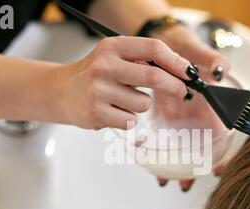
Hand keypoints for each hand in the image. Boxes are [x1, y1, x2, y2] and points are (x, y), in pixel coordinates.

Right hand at [49, 36, 190, 129]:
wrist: (60, 91)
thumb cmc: (93, 75)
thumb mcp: (113, 56)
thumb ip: (142, 60)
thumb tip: (181, 72)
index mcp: (112, 46)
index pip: (154, 49)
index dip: (177, 62)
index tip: (189, 73)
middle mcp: (105, 65)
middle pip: (154, 77)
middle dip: (176, 87)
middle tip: (183, 92)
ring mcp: (99, 90)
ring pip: (144, 103)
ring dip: (141, 105)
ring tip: (122, 100)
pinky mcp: (96, 112)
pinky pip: (131, 120)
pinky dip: (128, 119)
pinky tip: (112, 111)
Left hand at [151, 25, 231, 190]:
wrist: (159, 46)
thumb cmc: (182, 47)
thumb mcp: (196, 50)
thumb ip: (210, 59)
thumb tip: (221, 69)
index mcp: (209, 103)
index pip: (221, 131)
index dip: (221, 152)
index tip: (218, 169)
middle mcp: (195, 115)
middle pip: (200, 147)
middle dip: (194, 168)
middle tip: (185, 185)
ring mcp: (178, 119)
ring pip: (180, 149)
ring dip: (175, 168)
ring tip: (166, 182)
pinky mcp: (160, 119)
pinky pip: (160, 140)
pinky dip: (156, 155)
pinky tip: (151, 168)